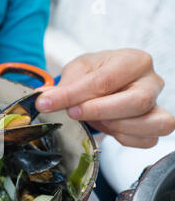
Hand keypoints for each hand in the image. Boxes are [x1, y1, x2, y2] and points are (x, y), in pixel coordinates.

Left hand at [35, 49, 174, 147]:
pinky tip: (107, 129)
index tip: (48, 103)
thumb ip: (63, 86)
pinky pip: (147, 140)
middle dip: (99, 112)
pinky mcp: (155, 125)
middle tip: (72, 113)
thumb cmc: (96, 73)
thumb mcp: (77, 71)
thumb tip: (43, 100)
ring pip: (150, 123)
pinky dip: (125, 139)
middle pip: (137, 102)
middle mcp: (151, 82)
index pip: (105, 80)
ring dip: (116, 127)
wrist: (107, 81)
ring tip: (94, 121)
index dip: (73, 95)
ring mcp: (156, 105)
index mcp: (133, 61)